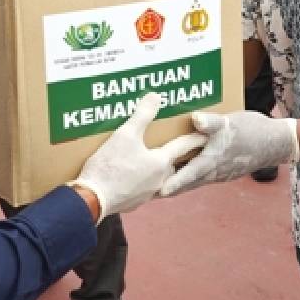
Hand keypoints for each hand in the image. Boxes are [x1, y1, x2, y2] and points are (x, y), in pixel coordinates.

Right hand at [73, 92, 205, 222]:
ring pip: (160, 178)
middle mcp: (160, 180)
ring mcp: (148, 194)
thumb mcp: (125, 135)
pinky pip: (146, 188)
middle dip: (176, 156)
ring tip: (155, 159)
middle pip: (172, 164)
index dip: (194, 138)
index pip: (182, 146)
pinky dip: (145, 179)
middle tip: (178, 146)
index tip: (206, 135)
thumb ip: (142, 115)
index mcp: (160, 163)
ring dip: (160, 169)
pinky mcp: (135, 202)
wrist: (93, 199)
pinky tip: (136, 175)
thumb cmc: (110, 166)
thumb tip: (155, 97)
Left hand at [160, 110, 298, 197]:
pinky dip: (189, 176)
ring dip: (178, 183)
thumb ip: (212, 123)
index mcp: (213, 161)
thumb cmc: (252, 131)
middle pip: (187, 183)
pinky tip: (181, 171)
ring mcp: (219, 173)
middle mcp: (214, 171)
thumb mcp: (230, 122)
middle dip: (169, 188)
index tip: (158, 191)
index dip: (173, 183)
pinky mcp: (223, 171)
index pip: (188, 175)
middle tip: (148, 193)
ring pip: (194, 181)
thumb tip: (195, 119)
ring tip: (158, 186)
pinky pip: (202, 176)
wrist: (274, 142)